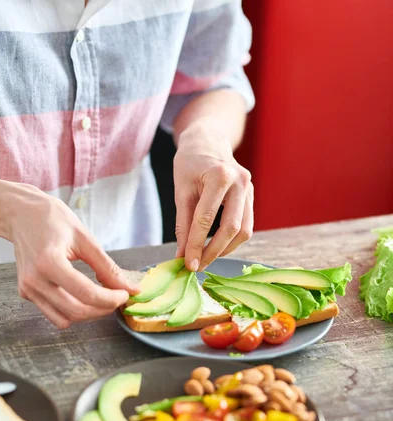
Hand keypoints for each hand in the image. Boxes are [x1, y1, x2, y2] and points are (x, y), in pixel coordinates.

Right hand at [1, 181, 139, 328]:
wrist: (21, 214)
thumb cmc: (51, 219)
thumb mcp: (84, 238)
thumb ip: (107, 266)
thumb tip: (129, 287)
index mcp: (49, 262)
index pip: (86, 293)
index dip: (110, 299)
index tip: (125, 294)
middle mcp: (35, 280)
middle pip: (77, 311)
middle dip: (103, 309)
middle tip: (117, 297)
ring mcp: (28, 289)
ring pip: (65, 319)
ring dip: (89, 314)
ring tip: (102, 298)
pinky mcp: (26, 293)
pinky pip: (54, 314)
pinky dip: (72, 311)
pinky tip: (83, 296)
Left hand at [174, 120, 253, 270]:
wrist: (208, 142)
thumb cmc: (190, 164)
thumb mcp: (181, 191)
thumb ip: (183, 224)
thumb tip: (182, 256)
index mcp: (219, 175)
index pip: (206, 218)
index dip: (196, 244)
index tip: (188, 264)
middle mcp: (240, 182)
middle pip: (231, 228)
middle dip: (213, 252)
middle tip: (197, 266)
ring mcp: (250, 190)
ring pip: (243, 231)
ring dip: (225, 249)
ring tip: (205, 258)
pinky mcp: (252, 198)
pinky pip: (246, 226)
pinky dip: (231, 241)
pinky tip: (216, 246)